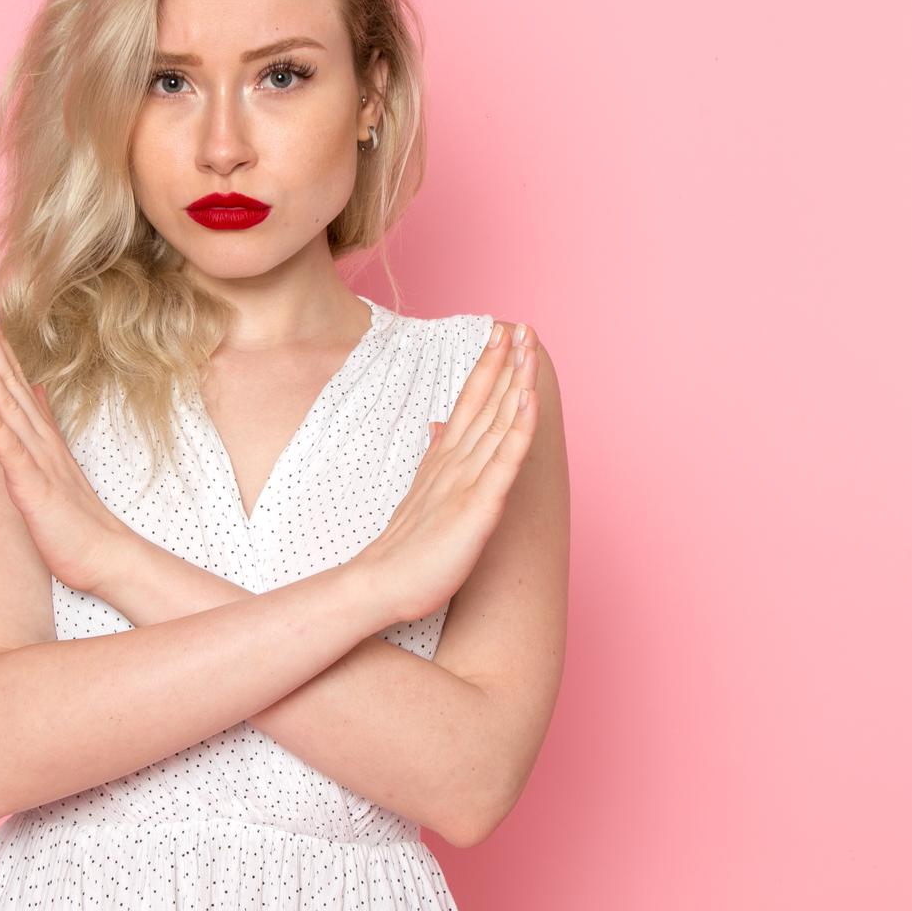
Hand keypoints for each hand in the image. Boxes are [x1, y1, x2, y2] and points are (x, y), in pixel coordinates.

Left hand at [0, 297, 138, 595]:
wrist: (105, 556)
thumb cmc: (77, 517)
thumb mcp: (57, 462)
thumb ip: (45, 422)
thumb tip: (36, 388)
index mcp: (41, 434)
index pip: (16, 381)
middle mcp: (39, 439)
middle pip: (9, 383)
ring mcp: (37, 460)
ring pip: (7, 407)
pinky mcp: (34, 486)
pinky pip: (11, 452)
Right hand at [350, 319, 542, 624]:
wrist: (382, 584)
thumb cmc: (405, 547)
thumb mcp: (421, 492)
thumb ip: (434, 455)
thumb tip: (439, 425)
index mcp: (444, 458)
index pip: (468, 401)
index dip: (487, 366)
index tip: (501, 333)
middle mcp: (455, 461)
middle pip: (485, 402)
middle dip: (505, 362)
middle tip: (521, 326)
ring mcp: (466, 480)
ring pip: (497, 421)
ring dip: (515, 382)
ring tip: (528, 347)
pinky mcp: (478, 505)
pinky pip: (505, 461)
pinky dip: (518, 429)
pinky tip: (529, 401)